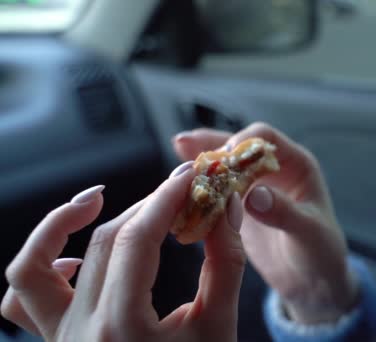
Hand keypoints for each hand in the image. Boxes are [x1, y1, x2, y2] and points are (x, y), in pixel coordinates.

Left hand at [1, 162, 244, 340]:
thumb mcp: (219, 328)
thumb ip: (225, 263)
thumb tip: (226, 207)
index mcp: (122, 329)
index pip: (136, 240)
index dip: (164, 198)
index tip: (188, 175)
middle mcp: (79, 334)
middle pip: (103, 243)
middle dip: (145, 207)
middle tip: (178, 192)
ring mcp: (59, 340)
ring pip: (30, 269)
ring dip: (58, 225)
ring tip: (96, 199)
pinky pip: (23, 301)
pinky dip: (41, 266)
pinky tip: (76, 257)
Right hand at [173, 123, 358, 323]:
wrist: (314, 281)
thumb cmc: (321, 253)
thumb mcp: (309, 233)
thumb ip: (284, 212)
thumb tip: (254, 195)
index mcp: (297, 165)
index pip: (266, 138)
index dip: (242, 142)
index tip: (223, 157)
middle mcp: (274, 170)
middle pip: (237, 147)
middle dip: (211, 148)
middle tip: (183, 148)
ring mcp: (255, 187)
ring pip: (223, 168)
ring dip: (200, 165)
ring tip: (175, 163)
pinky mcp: (240, 207)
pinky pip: (216, 193)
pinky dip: (200, 192)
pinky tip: (178, 192)